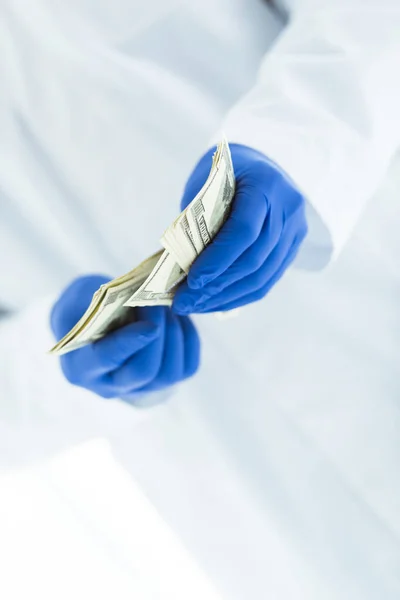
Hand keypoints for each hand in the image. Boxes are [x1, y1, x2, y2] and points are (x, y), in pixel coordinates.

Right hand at [51, 276, 199, 401]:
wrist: (100, 321)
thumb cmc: (86, 306)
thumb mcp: (80, 298)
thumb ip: (101, 302)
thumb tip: (135, 297)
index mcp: (80, 367)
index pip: (106, 360)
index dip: (128, 342)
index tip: (149, 324)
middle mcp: (110, 385)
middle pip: (143, 370)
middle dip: (158, 332)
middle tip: (158, 300)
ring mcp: (140, 388)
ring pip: (170, 372)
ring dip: (173, 332)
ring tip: (166, 303)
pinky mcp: (167, 382)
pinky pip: (188, 366)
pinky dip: (187, 337)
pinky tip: (177, 316)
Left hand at [173, 144, 306, 313]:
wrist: (257, 165)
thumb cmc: (221, 175)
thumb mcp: (205, 187)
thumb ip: (199, 222)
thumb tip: (181, 272)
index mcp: (266, 184)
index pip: (244, 231)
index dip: (218, 260)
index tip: (191, 281)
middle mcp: (288, 208)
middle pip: (254, 259)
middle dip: (216, 286)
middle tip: (184, 302)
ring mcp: (296, 230)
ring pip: (262, 277)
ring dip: (225, 298)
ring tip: (195, 307)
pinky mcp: (293, 248)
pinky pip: (267, 280)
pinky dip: (239, 296)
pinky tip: (215, 303)